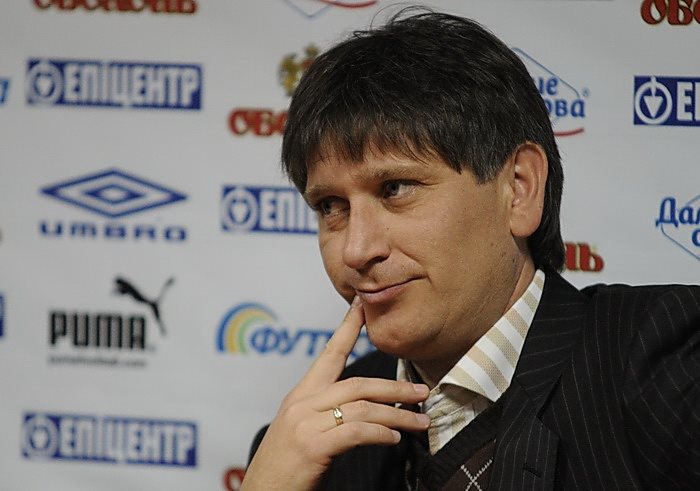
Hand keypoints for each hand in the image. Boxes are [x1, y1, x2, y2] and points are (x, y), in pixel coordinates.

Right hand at [242, 296, 429, 489]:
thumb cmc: (284, 471)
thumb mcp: (302, 433)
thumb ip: (327, 415)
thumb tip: (365, 413)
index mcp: (300, 396)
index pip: (329, 354)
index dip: (348, 328)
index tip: (363, 307)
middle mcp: (301, 403)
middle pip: (357, 383)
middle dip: (395, 386)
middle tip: (422, 391)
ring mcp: (305, 424)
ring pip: (362, 406)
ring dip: (398, 414)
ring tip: (421, 422)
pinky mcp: (312, 446)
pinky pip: (356, 431)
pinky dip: (381, 433)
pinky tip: (395, 438)